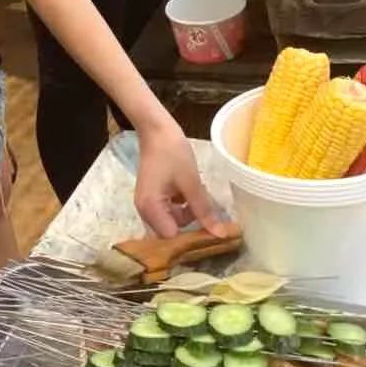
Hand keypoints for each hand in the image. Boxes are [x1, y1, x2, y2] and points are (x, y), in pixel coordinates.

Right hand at [135, 116, 230, 237]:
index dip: (191, 235)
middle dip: (190, 221)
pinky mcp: (152, 198)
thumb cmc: (172, 152)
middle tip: (203, 202)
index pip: (172, 237)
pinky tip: (188, 190)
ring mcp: (147, 205)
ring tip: (197, 192)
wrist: (157, 129)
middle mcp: (144, 211)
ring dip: (187, 212)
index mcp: (150, 209)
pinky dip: (181, 205)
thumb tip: (220, 234)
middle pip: (171, 232)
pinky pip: (169, 211)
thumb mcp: (191, 182)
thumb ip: (204, 210)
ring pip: (172, 221)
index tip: (210, 227)